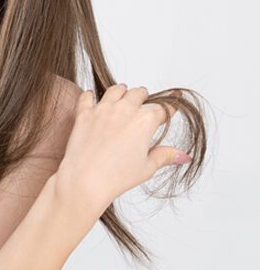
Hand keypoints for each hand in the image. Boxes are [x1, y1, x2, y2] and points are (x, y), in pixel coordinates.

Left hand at [53, 84, 190, 216]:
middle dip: (143, 96)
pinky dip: (90, 95)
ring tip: (122, 93)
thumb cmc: (117, 176)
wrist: (86, 179)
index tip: (169, 109)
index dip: (167, 110)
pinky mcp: (84, 113)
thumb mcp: (147, 167)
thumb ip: (165, 156)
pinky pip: (87, 96)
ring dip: (121, 91)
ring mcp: (103, 109)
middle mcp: (125, 109)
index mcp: (145, 121)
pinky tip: (92, 96)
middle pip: (138, 93)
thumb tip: (184, 156)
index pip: (162, 109)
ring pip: (115, 90)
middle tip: (143, 100)